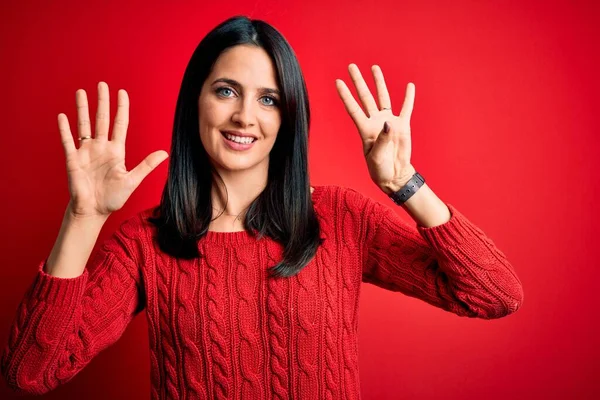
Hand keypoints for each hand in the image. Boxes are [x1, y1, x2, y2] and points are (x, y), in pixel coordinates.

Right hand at [58, 82, 167, 218]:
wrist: (93, 211)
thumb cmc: (113, 198)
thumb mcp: (132, 180)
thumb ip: (146, 165)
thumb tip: (164, 153)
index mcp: (116, 151)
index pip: (120, 124)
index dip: (121, 108)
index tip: (122, 92)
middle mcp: (101, 148)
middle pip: (102, 120)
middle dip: (102, 102)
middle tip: (102, 84)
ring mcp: (86, 152)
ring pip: (84, 125)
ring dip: (82, 109)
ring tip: (81, 92)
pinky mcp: (73, 160)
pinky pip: (68, 141)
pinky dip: (65, 129)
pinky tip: (63, 116)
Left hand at [335, 63, 415, 193]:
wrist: (394, 176)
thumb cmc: (380, 169)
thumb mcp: (376, 157)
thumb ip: (381, 140)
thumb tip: (388, 122)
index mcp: (365, 129)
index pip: (353, 108)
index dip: (345, 95)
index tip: (338, 82)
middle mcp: (375, 122)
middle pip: (365, 97)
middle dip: (358, 81)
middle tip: (351, 66)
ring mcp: (389, 122)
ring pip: (383, 97)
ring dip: (379, 82)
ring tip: (374, 68)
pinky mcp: (403, 126)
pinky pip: (406, 108)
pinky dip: (408, 97)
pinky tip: (410, 86)